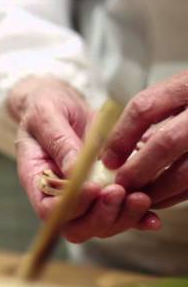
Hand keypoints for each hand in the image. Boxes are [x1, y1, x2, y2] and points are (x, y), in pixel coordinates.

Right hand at [9, 76, 158, 242]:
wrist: (60, 103)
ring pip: (102, 225)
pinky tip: (152, 212)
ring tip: (140, 197)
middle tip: (118, 192)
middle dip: (100, 216)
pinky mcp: (105, 191)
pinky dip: (138, 217)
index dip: (71, 206)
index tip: (92, 187)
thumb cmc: (45, 107)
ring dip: (123, 216)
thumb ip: (59, 142)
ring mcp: (83, 197)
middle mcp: (58, 196)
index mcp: (36, 179)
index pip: (49, 209)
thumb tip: (75, 171)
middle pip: (76, 227)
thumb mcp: (45, 116)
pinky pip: (121, 213)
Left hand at [102, 70, 187, 208]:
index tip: (106, 160)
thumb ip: (154, 113)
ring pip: (187, 171)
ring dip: (159, 189)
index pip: (144, 108)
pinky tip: (165, 196)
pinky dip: (180, 194)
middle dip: (138, 169)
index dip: (120, 137)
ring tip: (140, 196)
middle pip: (166, 142)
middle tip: (120, 185)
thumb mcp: (181, 90)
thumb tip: (117, 151)